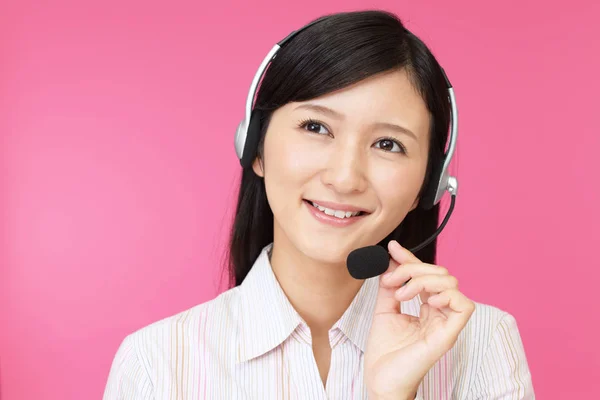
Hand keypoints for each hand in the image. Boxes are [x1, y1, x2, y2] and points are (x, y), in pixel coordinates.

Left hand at [364, 240, 474, 398]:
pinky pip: (464, 306)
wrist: (380, 379)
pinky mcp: (449, 335)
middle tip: (390, 282)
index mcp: (427, 308)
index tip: (392, 249)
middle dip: (413, 269)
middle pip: (440, 274)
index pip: (426, 275)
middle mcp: (440, 314)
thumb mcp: (384, 309)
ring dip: (423, 280)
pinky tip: (424, 302)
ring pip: (451, 284)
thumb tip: (390, 259)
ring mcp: (446, 324)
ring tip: (401, 295)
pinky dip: (445, 296)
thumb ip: (390, 285)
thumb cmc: (385, 351)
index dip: (411, 259)